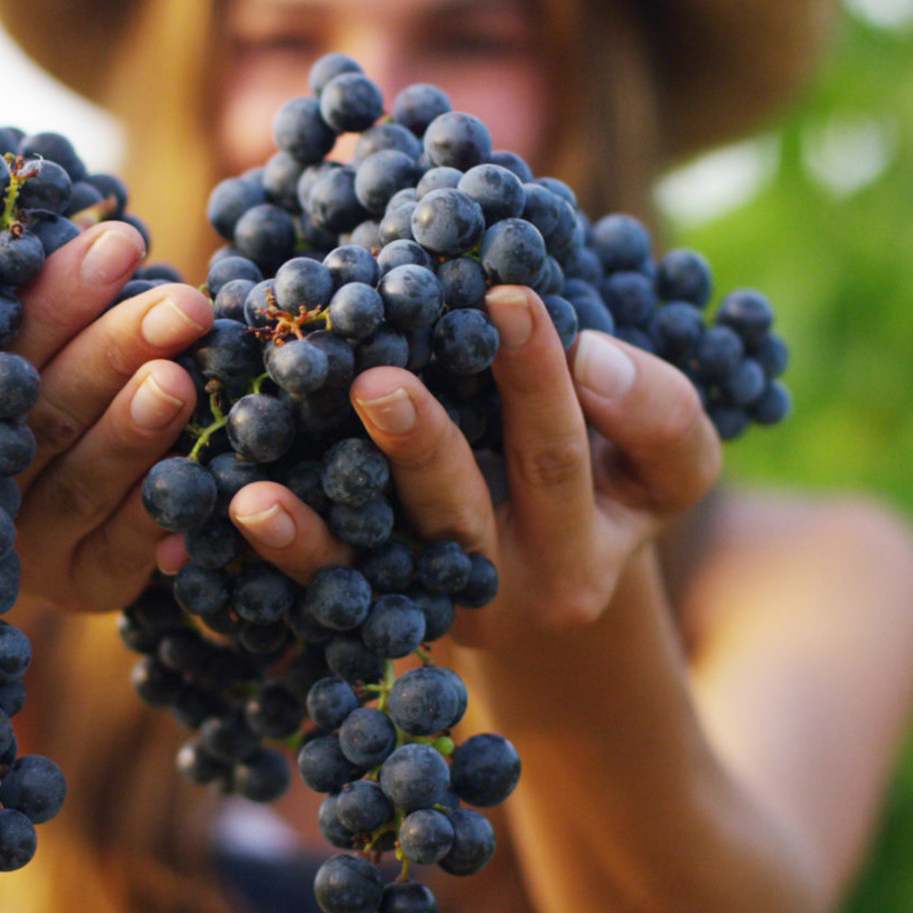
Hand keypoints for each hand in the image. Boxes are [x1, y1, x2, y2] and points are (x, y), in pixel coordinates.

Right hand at [9, 222, 212, 611]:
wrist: (78, 527)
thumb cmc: (75, 402)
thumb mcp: (60, 353)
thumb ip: (64, 311)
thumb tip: (112, 228)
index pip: (5, 346)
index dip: (60, 295)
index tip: (121, 241)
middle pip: (43, 413)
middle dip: (113, 352)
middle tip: (181, 306)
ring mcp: (33, 542)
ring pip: (80, 483)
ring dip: (131, 431)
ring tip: (178, 381)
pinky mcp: (86, 585)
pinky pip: (124, 552)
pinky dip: (160, 514)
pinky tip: (203, 476)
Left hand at [158, 284, 719, 652]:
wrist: (562, 578)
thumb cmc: (613, 485)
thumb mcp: (665, 462)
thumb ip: (656, 409)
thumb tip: (591, 356)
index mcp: (588, 545)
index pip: (565, 460)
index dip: (542, 385)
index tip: (507, 298)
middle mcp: (511, 589)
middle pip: (466, 515)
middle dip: (423, 445)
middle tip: (379, 382)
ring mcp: (441, 608)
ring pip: (383, 564)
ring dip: (327, 521)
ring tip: (268, 483)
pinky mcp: (385, 614)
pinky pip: (334, 588)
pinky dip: (291, 548)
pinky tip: (246, 506)